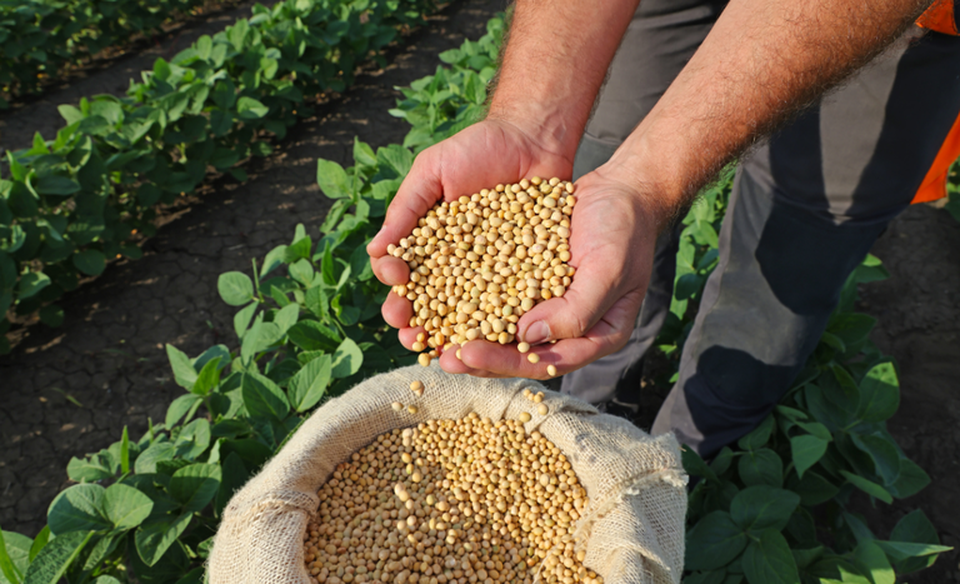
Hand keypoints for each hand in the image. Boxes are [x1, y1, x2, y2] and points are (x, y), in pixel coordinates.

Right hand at [366, 118, 573, 349]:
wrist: (533, 138)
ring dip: (453, 335)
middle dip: (417, 322)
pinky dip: (501, 323)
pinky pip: (511, 303)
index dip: (396, 287)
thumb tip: (374, 252)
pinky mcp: (524, 275)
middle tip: (411, 334)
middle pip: (430, 303)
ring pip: (467, 313)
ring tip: (445, 350)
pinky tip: (495, 339)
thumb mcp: (433, 170)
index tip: (396, 286)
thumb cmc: (477, 149)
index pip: (403, 274)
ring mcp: (490, 273)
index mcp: (427, 245)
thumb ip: (406, 209)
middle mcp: (455, 265)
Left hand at [439, 168, 659, 378]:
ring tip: (429, 336)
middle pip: (517, 353)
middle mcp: (567, 328)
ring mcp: (545, 306)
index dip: (505, 363)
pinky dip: (468, 299)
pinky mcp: (527, 281)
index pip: (546, 362)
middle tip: (438, 358)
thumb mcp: (609, 270)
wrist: (620, 191)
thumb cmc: (624, 231)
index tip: (466, 354)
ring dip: (466, 333)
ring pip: (501, 329)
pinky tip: (436, 297)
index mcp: (594, 337)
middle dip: (477, 356)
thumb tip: (527, 338)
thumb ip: (576, 310)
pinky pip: (496, 296)